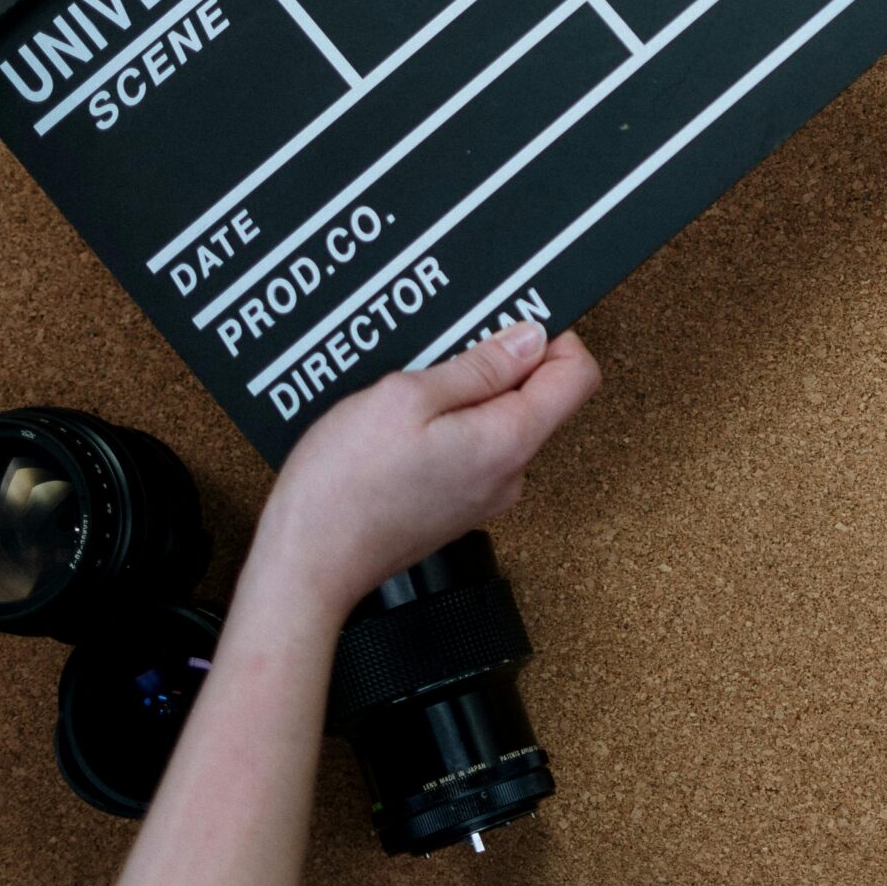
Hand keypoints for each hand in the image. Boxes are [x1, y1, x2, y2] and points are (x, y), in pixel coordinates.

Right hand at [245, 322, 600, 614]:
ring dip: (469, 394)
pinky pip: (475, 449)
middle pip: (541, 398)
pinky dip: (451, 425)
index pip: (578, 376)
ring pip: (502, 422)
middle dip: (501, 363)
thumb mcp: (406, 397)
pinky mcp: (460, 506)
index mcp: (509, 441)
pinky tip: (405, 423)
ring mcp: (487, 495)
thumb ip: (479, 367)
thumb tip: (531, 339)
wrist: (308, 564)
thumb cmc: (345, 484)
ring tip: (414, 388)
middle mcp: (510, 474)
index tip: (511, 321)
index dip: (554, 338)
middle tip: (445, 350)